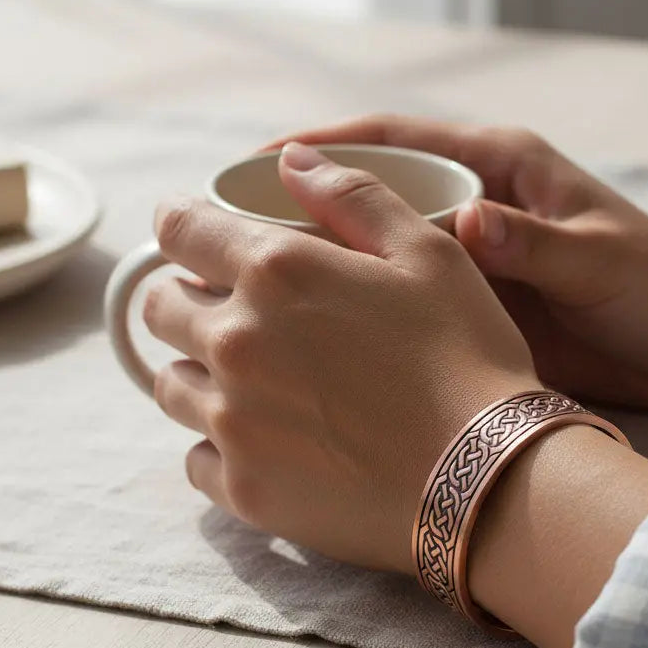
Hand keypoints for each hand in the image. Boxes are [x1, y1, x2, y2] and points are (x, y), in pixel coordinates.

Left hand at [143, 142, 538, 572]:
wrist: (487, 475)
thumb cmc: (466, 354)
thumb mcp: (427, 252)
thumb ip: (352, 196)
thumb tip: (289, 158)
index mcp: (276, 271)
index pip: (178, 228)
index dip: (182, 224)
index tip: (198, 237)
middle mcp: (236, 342)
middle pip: (160, 308)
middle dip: (185, 297)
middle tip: (234, 309)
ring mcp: (233, 422)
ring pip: (169, 384)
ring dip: (198, 370)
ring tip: (253, 378)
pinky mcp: (245, 490)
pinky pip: (195, 459)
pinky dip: (218, 444)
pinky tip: (266, 440)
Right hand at [281, 116, 647, 409]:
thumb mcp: (600, 260)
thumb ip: (533, 243)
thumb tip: (462, 224)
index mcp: (503, 168)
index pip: (395, 142)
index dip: (323, 147)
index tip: (253, 162)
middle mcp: (478, 207)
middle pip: (373, 194)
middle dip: (304, 205)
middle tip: (229, 232)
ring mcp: (474, 261)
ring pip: (381, 252)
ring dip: (326, 263)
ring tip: (253, 292)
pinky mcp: (479, 308)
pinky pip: (407, 302)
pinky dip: (364, 310)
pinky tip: (318, 340)